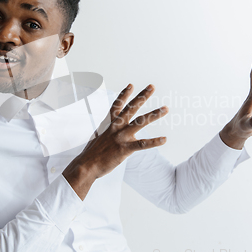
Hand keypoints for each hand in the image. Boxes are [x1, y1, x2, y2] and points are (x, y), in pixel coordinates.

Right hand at [62, 84, 167, 199]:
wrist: (86, 165)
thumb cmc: (92, 153)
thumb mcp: (98, 137)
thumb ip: (107, 132)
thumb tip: (110, 131)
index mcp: (109, 124)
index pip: (117, 105)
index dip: (124, 95)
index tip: (131, 85)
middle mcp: (116, 127)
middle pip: (131, 108)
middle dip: (142, 96)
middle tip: (152, 87)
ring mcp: (121, 137)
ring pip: (140, 122)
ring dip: (154, 115)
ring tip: (165, 109)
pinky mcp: (124, 149)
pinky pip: (142, 144)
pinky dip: (154, 142)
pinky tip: (164, 139)